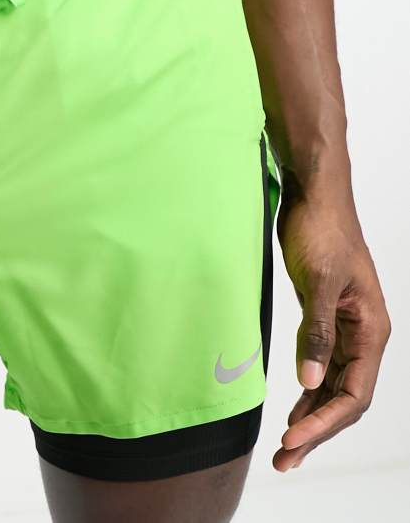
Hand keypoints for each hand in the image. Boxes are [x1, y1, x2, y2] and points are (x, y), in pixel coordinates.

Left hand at [272, 194, 390, 471]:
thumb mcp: (317, 281)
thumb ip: (316, 332)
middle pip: (345, 397)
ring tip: (286, 446)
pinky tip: (292, 406)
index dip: (324, 423)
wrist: (314, 196)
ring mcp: (343, 327)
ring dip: (311, 415)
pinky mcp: (323, 317)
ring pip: (332, 385)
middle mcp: (363, 334)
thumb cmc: (322, 230)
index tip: (291, 440)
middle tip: (284, 459)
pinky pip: (320, 365)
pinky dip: (306, 390)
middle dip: (316, 430)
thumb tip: (311, 383)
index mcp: (371, 329)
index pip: (354, 394)